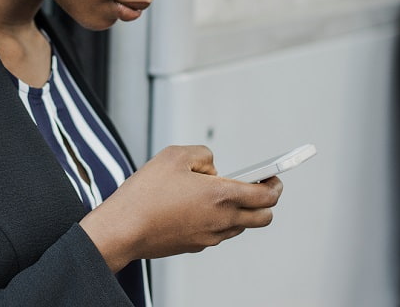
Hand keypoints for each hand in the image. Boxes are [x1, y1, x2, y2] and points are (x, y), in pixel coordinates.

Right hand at [79, 145, 282, 271]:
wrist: (124, 228)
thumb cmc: (146, 193)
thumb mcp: (174, 155)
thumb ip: (202, 154)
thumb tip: (212, 167)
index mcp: (222, 196)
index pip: (267, 195)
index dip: (275, 183)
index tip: (274, 176)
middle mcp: (222, 221)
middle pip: (262, 217)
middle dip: (265, 201)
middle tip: (255, 186)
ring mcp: (210, 237)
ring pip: (239, 226)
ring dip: (239, 210)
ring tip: (216, 193)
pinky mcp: (195, 245)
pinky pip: (217, 233)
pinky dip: (217, 220)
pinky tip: (194, 206)